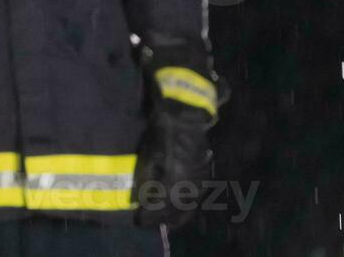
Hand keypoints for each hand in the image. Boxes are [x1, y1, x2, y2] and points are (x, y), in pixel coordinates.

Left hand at [132, 101, 212, 229]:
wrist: (186, 119)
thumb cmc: (162, 133)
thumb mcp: (148, 155)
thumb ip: (145, 180)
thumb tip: (139, 199)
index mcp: (175, 180)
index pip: (160, 206)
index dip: (149, 216)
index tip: (138, 221)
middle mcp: (190, 186)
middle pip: (175, 211)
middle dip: (161, 220)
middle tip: (148, 224)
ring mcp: (200, 183)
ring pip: (188, 208)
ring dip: (175, 217)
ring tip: (164, 224)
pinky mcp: (205, 178)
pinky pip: (196, 200)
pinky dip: (186, 209)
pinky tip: (179, 211)